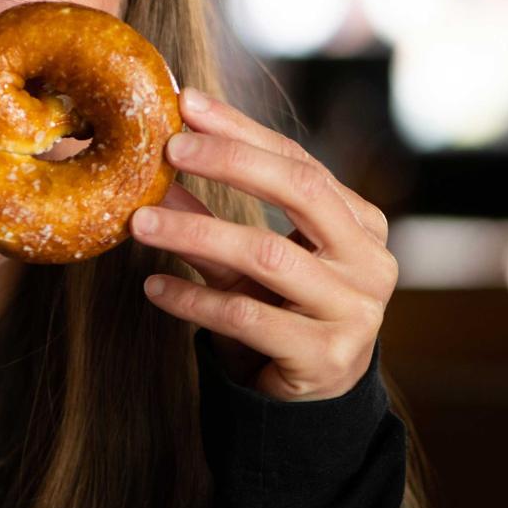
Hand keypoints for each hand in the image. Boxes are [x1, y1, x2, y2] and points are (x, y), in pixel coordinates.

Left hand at [130, 89, 396, 400]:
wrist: (308, 403)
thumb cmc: (280, 313)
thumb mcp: (245, 261)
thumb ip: (209, 217)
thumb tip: (153, 172)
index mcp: (360, 222)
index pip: (298, 161)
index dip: (241, 130)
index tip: (187, 104)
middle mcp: (369, 260)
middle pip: (300, 190)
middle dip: (231, 162)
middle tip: (169, 148)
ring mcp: (355, 310)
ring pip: (267, 255)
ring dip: (195, 233)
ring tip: (139, 223)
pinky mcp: (326, 357)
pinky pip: (249, 317)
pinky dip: (195, 300)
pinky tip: (154, 287)